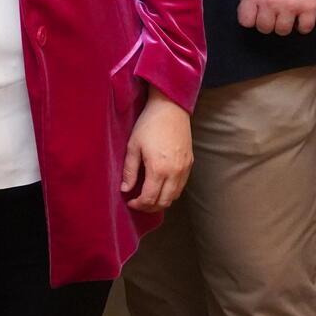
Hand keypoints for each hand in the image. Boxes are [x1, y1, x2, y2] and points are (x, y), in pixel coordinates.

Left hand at [122, 89, 191, 212]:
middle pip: (164, 202)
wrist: (170, 108)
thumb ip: (129, 170)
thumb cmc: (149, 125)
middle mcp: (175, 173)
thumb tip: (125, 189)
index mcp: (158, 169)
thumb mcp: (133, 146)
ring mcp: (185, 169)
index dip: (138, 204)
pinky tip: (161, 185)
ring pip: (174, 196)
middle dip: (150, 207)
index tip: (130, 201)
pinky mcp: (190, 163)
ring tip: (149, 196)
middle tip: (138, 202)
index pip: (150, 199)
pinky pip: (181, 186)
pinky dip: (171, 191)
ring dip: (161, 201)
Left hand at [238, 0, 315, 35]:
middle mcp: (270, 3)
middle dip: (268, 23)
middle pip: (264, 28)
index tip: (257, 15)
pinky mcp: (309, 7)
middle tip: (274, 15)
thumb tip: (246, 11)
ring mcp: (290, 6)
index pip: (246, 21)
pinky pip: (305, 28)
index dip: (251, 19)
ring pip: (283, 31)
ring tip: (287, 15)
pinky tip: (301, 18)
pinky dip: (303, 26)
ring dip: (285, 25)